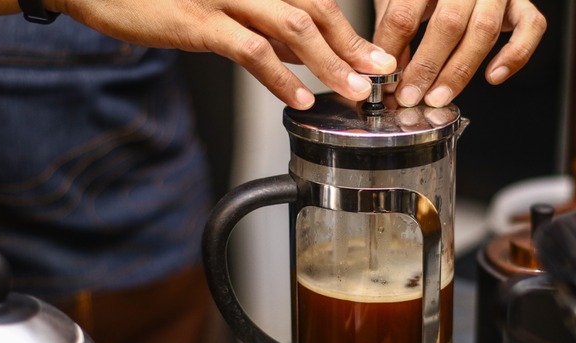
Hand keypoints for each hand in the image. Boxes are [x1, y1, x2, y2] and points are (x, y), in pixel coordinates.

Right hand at [44, 0, 396, 108]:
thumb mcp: (224, 10)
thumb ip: (267, 29)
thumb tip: (308, 55)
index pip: (316, 1)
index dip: (350, 32)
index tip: (376, 58)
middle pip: (315, 10)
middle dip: (352, 46)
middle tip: (378, 75)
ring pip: (292, 27)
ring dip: (328, 63)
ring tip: (352, 92)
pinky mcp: (197, 20)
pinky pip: (250, 48)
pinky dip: (280, 76)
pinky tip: (300, 98)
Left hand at [373, 0, 545, 106]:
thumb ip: (393, 31)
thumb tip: (386, 73)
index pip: (405, 14)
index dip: (392, 51)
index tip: (384, 79)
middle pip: (447, 24)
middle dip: (427, 67)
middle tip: (410, 95)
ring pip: (484, 31)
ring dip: (460, 71)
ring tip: (438, 97)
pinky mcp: (522, 3)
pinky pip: (530, 28)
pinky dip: (515, 55)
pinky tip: (493, 76)